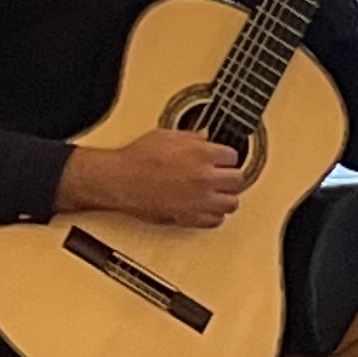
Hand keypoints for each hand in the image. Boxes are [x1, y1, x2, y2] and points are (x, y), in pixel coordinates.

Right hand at [54, 127, 245, 230]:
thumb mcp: (166, 136)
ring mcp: (199, 200)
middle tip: (223, 176)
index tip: (221, 159)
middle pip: (238, 180)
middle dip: (231, 177)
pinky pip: (215, 221)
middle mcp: (205, 178)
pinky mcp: (190, 218)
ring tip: (217, 193)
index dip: (225, 157)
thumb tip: (204, 136)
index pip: (233, 156)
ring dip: (226, 198)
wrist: (119, 181)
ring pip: (232, 203)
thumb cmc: (136, 158)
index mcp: (202, 154)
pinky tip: (206, 208)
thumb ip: (191, 137)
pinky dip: (213, 215)